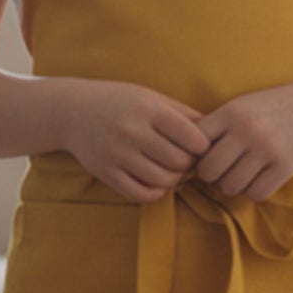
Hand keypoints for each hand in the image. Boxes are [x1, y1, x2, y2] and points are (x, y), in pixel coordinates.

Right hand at [63, 80, 214, 202]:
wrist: (72, 111)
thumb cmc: (121, 102)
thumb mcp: (153, 98)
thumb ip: (185, 115)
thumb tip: (219, 135)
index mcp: (149, 110)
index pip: (194, 139)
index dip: (204, 147)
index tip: (199, 147)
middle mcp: (133, 132)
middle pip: (181, 162)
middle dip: (190, 165)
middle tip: (188, 162)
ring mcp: (117, 154)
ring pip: (164, 181)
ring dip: (174, 180)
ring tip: (173, 170)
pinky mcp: (106, 173)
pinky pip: (142, 194)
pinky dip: (156, 192)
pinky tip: (156, 181)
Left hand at [190, 83, 292, 200]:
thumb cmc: (268, 110)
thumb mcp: (239, 107)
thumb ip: (213, 129)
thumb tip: (182, 162)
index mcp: (230, 112)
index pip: (195, 145)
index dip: (195, 157)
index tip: (205, 158)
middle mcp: (247, 130)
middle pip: (209, 172)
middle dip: (212, 176)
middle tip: (223, 171)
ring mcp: (267, 149)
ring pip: (231, 186)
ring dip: (233, 185)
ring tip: (242, 173)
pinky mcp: (285, 166)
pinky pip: (256, 193)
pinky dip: (254, 191)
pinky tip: (260, 178)